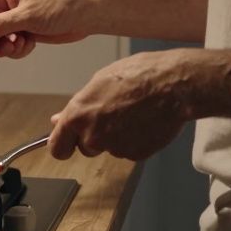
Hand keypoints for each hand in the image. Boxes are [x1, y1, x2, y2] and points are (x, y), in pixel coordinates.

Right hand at [0, 0, 90, 57]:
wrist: (87, 15)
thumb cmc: (60, 6)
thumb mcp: (27, 17)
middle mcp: (3, 4)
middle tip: (3, 50)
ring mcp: (12, 18)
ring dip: (5, 48)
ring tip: (21, 45)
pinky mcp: (22, 30)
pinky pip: (8, 45)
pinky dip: (16, 50)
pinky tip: (30, 44)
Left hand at [48, 50, 194, 160]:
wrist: (174, 85)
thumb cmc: (139, 75)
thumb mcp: (99, 82)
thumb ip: (78, 106)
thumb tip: (58, 119)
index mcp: (78, 115)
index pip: (56, 147)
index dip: (62, 146)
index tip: (66, 145)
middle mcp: (93, 135)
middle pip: (85, 148)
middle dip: (94, 138)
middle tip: (112, 117)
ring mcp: (115, 147)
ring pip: (109, 148)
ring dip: (116, 137)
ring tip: (133, 113)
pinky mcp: (135, 154)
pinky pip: (129, 151)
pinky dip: (135, 141)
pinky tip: (145, 121)